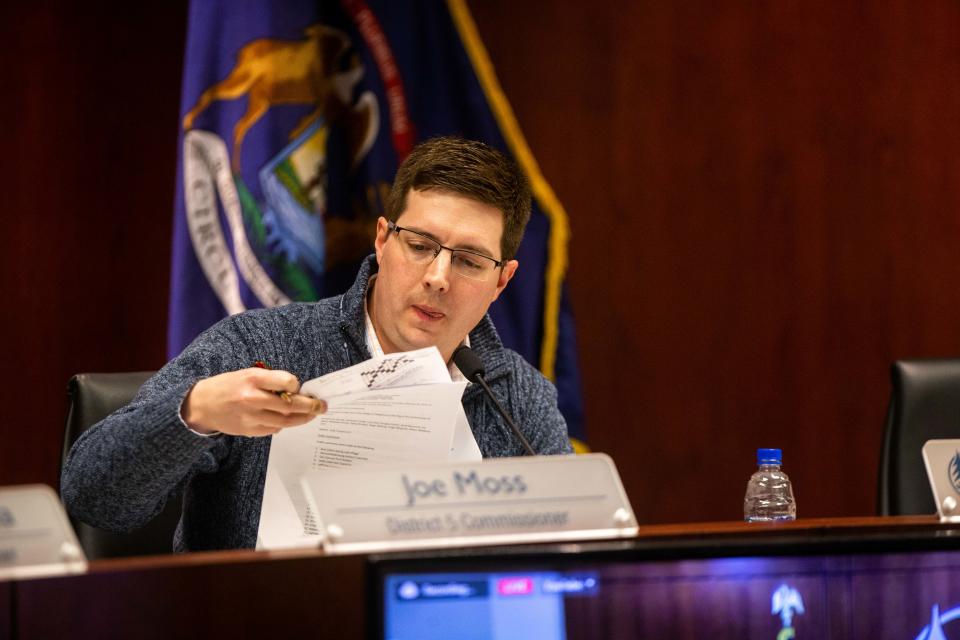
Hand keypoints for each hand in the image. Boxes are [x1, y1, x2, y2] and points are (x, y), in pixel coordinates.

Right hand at [182, 368, 325, 436]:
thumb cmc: (227, 386)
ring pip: (285, 421)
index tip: (300, 387)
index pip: (286, 382)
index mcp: (252, 379)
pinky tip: (288, 421)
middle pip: (290, 405)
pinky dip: (283, 425)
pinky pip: (273, 430)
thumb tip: (295, 391)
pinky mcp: (249, 430)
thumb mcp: (246, 374)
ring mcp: (250, 417)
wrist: (201, 405)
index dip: (297, 386)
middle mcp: (252, 398)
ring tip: (312, 415)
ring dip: (302, 419)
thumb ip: (269, 381)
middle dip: (310, 406)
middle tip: (322, 406)